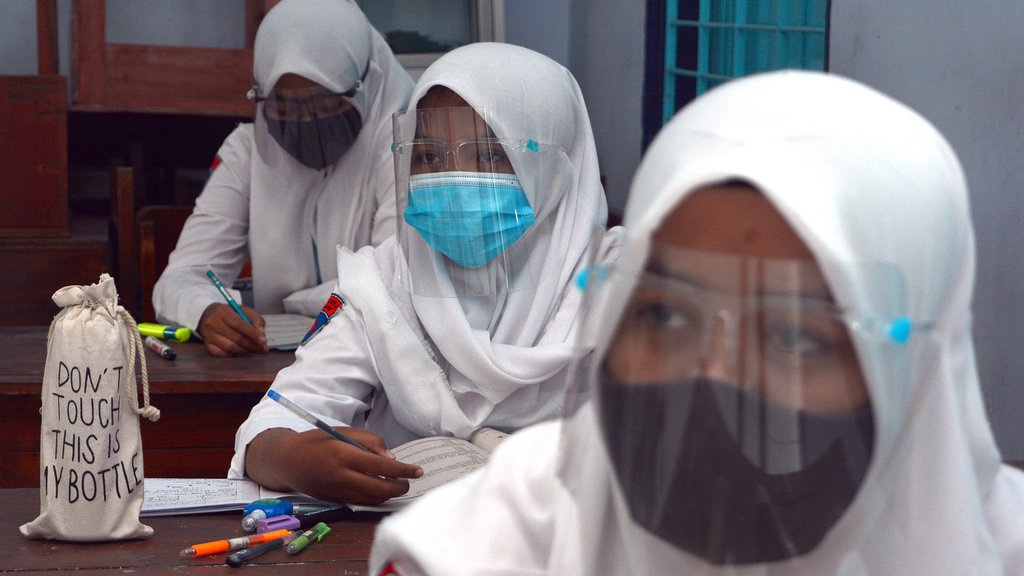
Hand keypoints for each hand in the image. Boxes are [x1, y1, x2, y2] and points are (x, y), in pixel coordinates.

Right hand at [197, 303, 267, 356]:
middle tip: (262, 348)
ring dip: (245, 350)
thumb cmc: (231, 314)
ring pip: (230, 348)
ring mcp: (208, 335)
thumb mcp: (245, 311)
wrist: (210, 315)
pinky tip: (239, 350)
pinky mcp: (207, 345)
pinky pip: (222, 354)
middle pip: (236, 338)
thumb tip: (261, 336)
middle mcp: (212, 323)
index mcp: (222, 311)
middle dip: (252, 345)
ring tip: (253, 349)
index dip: (252, 334)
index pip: (239, 324)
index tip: (263, 341)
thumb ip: (256, 321)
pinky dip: (233, 354)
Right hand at [245, 427, 423, 504]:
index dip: (402, 470)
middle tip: (408, 481)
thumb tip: (392, 458)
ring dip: (388, 494)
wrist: (287, 461)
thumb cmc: (317, 441)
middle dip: (399, 487)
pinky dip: (374, 497)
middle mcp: (339, 476)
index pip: (381, 466)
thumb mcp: (343, 432)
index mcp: (342, 454)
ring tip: (396, 483)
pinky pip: (361, 502)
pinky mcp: (334, 500)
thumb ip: (370, 441)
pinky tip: (380, 488)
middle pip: (378, 489)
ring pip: (371, 499)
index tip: (417, 470)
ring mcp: (336, 491)